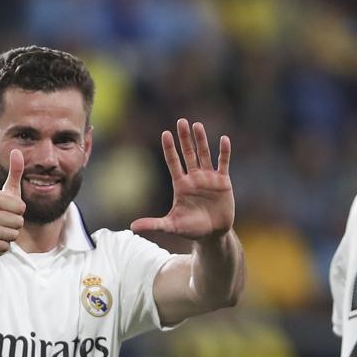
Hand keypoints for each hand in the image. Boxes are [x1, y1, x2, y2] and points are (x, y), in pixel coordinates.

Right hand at [0, 149, 25, 257]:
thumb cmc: (3, 211)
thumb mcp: (10, 192)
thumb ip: (15, 172)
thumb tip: (16, 150)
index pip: (21, 207)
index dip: (20, 211)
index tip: (11, 210)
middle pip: (18, 222)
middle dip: (17, 225)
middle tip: (7, 222)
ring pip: (12, 235)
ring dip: (11, 235)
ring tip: (3, 231)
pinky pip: (4, 246)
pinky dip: (4, 246)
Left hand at [131, 119, 233, 239]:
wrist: (213, 234)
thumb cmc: (191, 229)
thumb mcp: (171, 226)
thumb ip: (153, 224)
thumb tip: (132, 228)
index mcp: (180, 185)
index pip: (173, 162)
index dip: (169, 149)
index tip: (165, 134)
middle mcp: (194, 178)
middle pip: (188, 153)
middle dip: (184, 138)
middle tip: (181, 121)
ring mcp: (208, 178)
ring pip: (204, 154)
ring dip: (201, 140)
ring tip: (197, 125)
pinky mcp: (223, 182)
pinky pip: (223, 163)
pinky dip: (224, 152)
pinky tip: (223, 139)